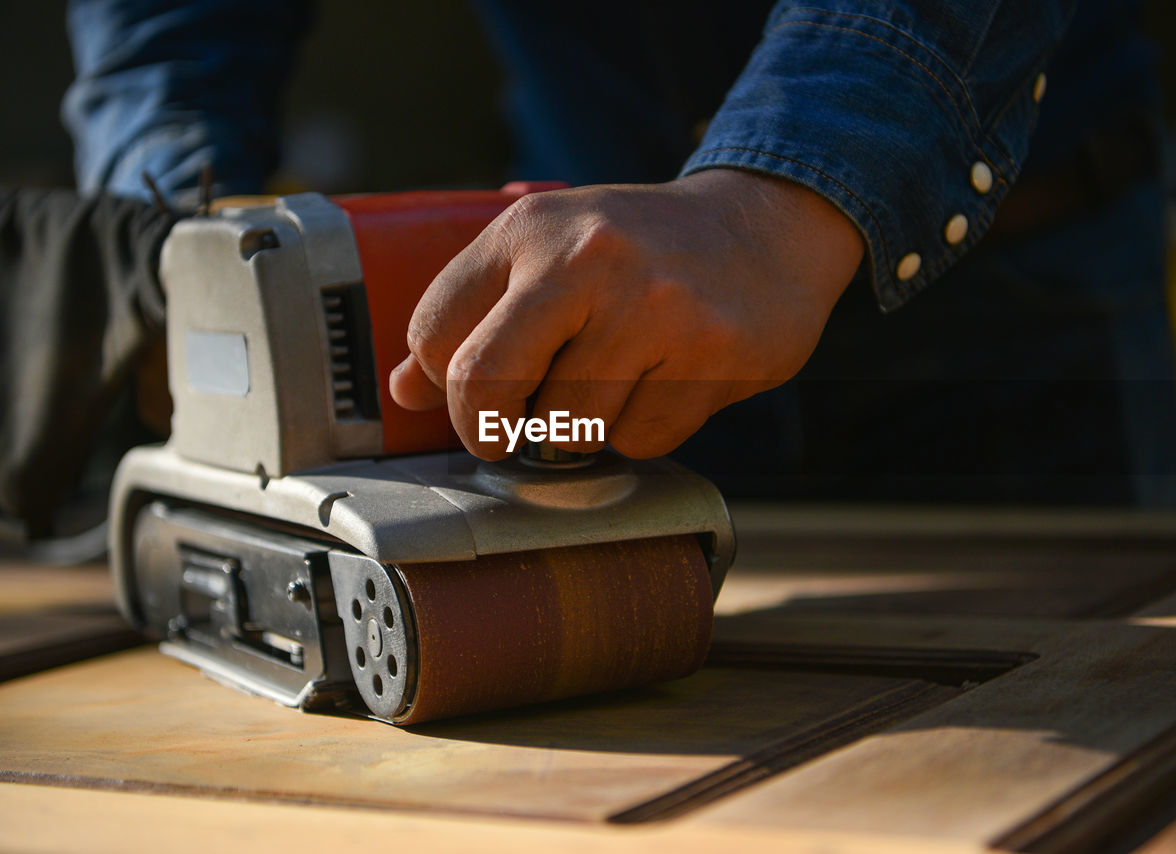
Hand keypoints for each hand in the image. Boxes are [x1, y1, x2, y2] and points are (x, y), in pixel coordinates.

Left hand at [389, 168, 863, 459]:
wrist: (765, 226)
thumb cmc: (641, 251)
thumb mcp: (550, 252)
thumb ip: (477, 313)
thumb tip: (405, 389)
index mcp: (529, 230)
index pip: (434, 334)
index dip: (444, 387)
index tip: (473, 399)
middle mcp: (586, 258)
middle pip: (485, 382)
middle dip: (486, 429)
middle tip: (505, 436)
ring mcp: (653, 305)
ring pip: (568, 426)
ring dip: (580, 430)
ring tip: (611, 388)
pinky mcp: (711, 351)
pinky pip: (641, 438)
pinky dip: (643, 431)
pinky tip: (666, 384)